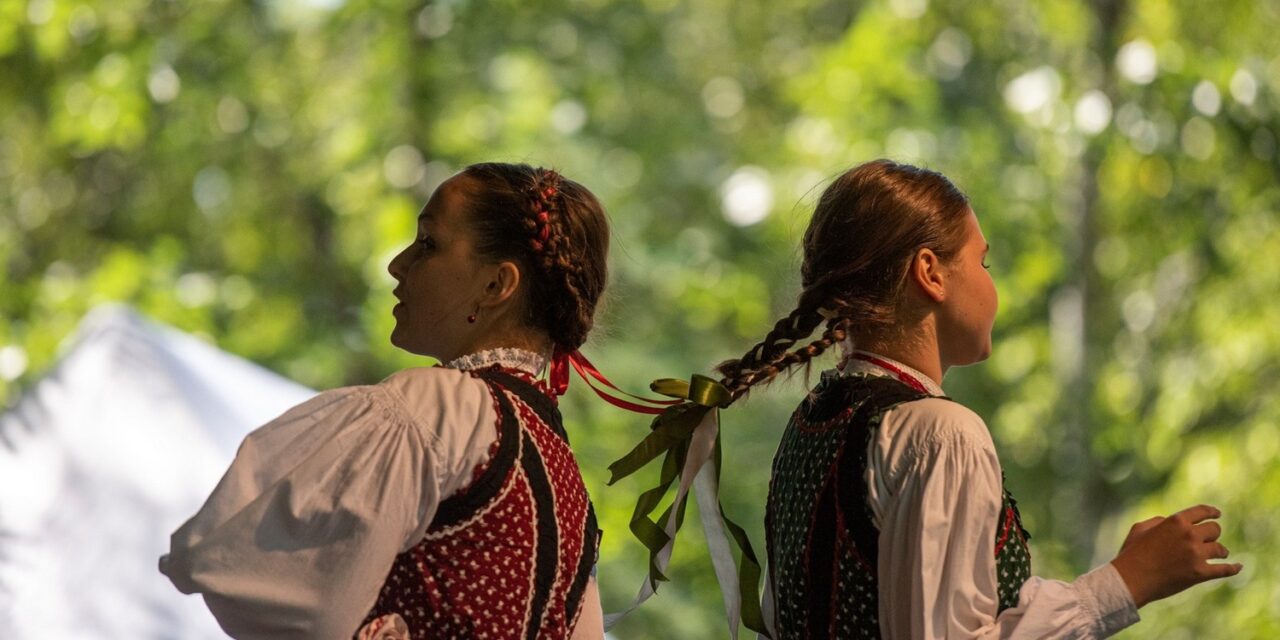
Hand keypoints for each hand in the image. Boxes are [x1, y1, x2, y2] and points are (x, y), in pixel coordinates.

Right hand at [1110, 504, 1242, 607]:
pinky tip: (1238, 567)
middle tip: (1208, 540)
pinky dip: (1233, 568)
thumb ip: (1159, 521)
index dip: (1212, 512)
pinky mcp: (1200, 574)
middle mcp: (1190, 535)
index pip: (1202, 512)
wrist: (1131, 579)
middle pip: (1214, 530)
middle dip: (1212, 534)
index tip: (1217, 514)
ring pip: (1221, 549)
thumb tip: (1169, 521)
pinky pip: (1225, 570)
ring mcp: (1196, 555)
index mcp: (1176, 521)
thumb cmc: (1132, 553)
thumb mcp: (1140, 528)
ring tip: (1218, 554)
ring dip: (1220, 551)